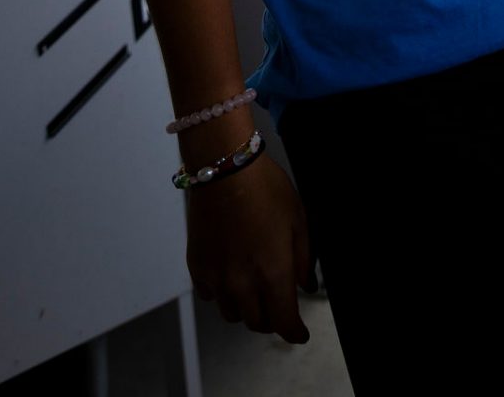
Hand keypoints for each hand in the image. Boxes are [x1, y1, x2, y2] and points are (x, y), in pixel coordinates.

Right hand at [185, 152, 313, 343]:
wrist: (225, 171)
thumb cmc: (267, 190)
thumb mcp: (298, 220)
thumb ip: (304, 258)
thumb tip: (306, 285)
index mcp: (272, 273)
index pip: (283, 322)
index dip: (294, 331)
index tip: (299, 333)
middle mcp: (242, 284)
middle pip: (257, 322)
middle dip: (271, 318)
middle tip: (277, 303)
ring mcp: (216, 279)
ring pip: (232, 314)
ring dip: (246, 307)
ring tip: (253, 287)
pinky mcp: (197, 269)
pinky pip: (210, 296)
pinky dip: (222, 293)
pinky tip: (229, 274)